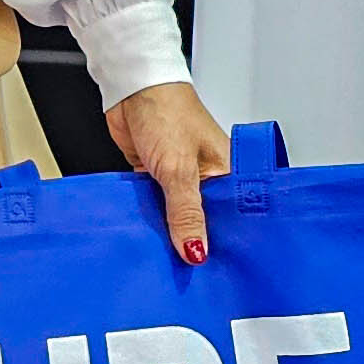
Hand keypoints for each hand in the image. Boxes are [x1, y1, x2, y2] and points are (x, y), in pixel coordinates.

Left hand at [105, 79, 229, 262]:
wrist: (128, 89)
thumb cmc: (165, 111)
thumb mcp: (179, 169)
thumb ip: (186, 213)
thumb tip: (196, 251)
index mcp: (228, 172)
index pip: (234, 218)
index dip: (226, 243)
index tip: (218, 271)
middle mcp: (208, 178)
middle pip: (205, 221)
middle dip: (195, 241)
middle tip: (192, 274)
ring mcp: (180, 179)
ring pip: (178, 217)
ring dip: (170, 232)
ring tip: (169, 261)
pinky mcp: (156, 179)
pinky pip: (157, 208)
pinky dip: (152, 220)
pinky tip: (149, 237)